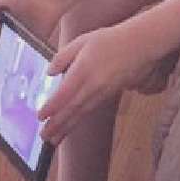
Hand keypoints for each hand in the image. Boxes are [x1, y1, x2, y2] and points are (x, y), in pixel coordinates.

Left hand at [36, 23, 164, 144]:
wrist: (140, 45)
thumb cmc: (109, 40)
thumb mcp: (81, 41)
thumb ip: (62, 57)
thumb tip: (49, 72)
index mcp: (83, 70)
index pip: (64, 93)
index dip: (52, 107)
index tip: (40, 116)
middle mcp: (93, 85)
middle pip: (72, 109)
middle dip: (57, 125)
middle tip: (43, 137)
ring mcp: (102, 92)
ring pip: (81, 113)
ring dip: (66, 127)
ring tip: (54, 140)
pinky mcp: (108, 95)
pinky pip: (90, 110)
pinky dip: (78, 120)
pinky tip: (70, 126)